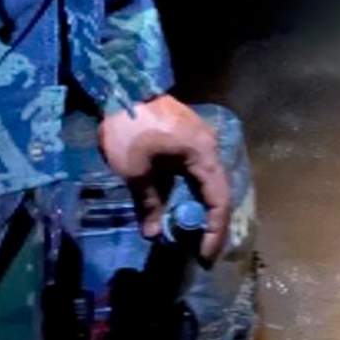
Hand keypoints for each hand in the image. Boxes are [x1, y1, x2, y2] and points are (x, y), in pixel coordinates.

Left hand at [99, 95, 229, 260]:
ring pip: (208, 182)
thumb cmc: (129, 127)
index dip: (215, 231)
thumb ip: (147, 202)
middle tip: (202, 249)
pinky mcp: (189, 138)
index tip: (205, 255)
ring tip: (191, 232)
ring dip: (201, 207)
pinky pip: (197, 171)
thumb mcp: (135, 170)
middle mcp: (210, 148)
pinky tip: (179, 204)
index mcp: (204, 156)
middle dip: (211, 224)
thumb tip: (152, 234)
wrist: (120, 85)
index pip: (219, 201)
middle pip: (218, 193)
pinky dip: (191, 191)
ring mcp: (201, 141)